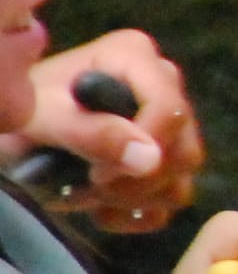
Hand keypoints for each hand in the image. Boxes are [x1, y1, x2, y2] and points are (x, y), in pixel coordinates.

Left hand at [1, 29, 202, 230]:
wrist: (4, 137)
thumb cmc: (15, 114)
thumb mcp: (39, 118)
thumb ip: (89, 132)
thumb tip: (149, 158)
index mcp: (133, 57)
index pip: (171, 109)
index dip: (143, 149)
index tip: (98, 175)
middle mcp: (161, 86)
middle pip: (184, 150)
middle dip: (136, 181)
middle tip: (88, 186)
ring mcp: (166, 126)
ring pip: (181, 180)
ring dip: (132, 200)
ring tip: (84, 194)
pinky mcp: (161, 161)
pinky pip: (171, 201)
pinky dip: (134, 216)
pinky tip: (97, 208)